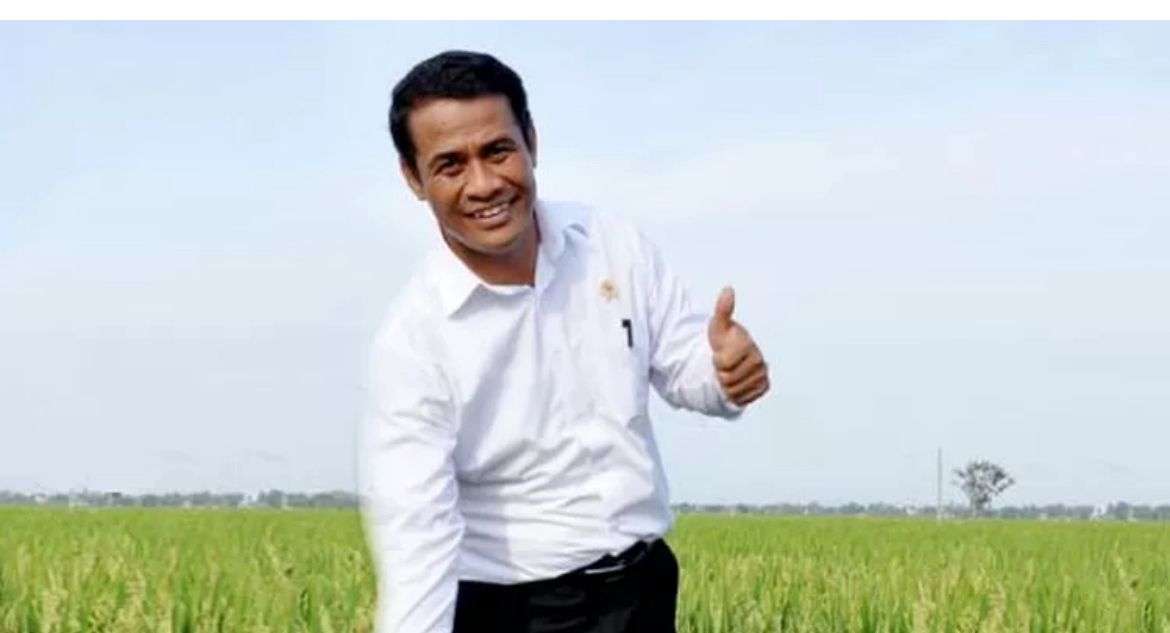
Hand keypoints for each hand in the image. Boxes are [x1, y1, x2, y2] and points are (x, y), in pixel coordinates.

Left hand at [707, 286, 768, 406]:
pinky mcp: (763, 387)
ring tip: (729, 372)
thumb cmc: (722, 341)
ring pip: (733, 391)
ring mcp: (762, 375)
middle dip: (720, 373)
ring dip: (726, 385)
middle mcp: (759, 361)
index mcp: (748, 345)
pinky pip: (743, 398)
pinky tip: (736, 382)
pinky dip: (735, 393)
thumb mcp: (718, 326)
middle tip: (724, 364)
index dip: (716, 360)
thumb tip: (728, 290)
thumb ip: (723, 310)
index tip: (719, 353)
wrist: (730, 358)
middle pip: (727, 380)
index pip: (723, 364)